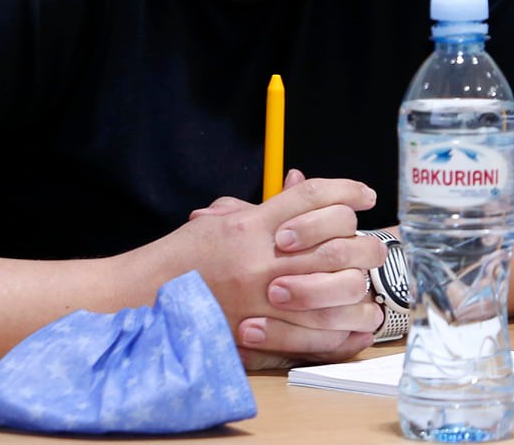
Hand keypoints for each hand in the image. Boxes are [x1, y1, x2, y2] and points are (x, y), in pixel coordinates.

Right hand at [130, 168, 386, 369]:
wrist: (143, 301)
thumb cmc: (182, 259)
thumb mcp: (220, 221)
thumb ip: (264, 208)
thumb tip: (298, 182)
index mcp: (252, 224)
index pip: (311, 196)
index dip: (346, 191)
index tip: (366, 195)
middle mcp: (261, 258)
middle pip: (337, 243)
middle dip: (364, 244)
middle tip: (371, 245)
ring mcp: (262, 298)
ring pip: (336, 289)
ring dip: (359, 287)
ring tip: (366, 285)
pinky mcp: (260, 332)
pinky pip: (316, 331)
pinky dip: (344, 327)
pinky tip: (357, 320)